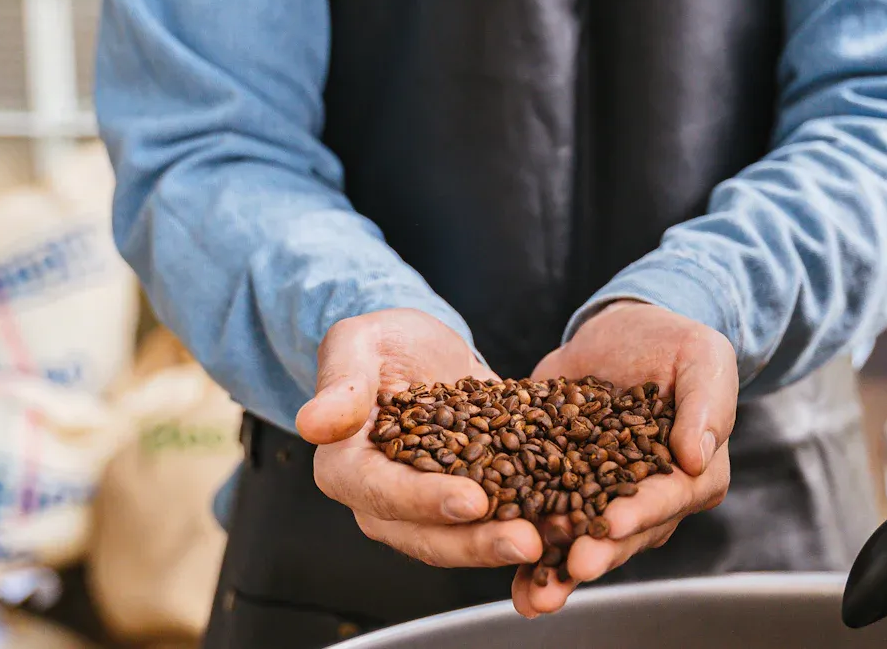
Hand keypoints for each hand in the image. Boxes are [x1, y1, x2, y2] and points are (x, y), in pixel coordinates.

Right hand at [297, 309, 542, 568]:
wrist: (421, 348)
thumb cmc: (383, 341)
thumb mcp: (357, 343)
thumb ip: (340, 383)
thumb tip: (312, 423)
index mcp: (347, 466)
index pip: (382, 493)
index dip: (426, 501)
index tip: (472, 499)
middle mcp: (384, 501)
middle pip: (427, 535)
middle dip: (479, 543)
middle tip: (529, 540)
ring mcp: (430, 509)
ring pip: (465, 540)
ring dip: (513, 545)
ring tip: (562, 537)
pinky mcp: (473, 503)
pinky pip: (499, 525)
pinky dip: (535, 528)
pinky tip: (574, 526)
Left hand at [513, 301, 735, 616]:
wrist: (621, 333)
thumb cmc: (671, 343)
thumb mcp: (702, 356)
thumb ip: (707, 403)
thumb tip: (697, 455)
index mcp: (692, 472)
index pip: (670, 497)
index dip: (641, 512)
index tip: (611, 522)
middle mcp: (650, 497)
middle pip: (626, 533)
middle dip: (597, 552)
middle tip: (571, 567)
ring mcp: (604, 497)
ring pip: (585, 540)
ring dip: (559, 570)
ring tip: (534, 594)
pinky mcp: (562, 486)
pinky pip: (545, 520)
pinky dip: (527, 549)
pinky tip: (507, 573)